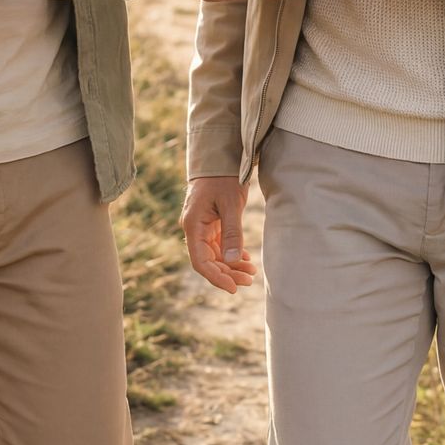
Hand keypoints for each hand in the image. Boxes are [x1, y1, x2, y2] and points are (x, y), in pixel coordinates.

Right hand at [180, 176, 255, 293]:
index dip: (216, 277)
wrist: (220, 156)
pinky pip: (219, 244)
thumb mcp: (230, 204)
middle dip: (228, 273)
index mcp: (193, 225)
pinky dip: (232, 253)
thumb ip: (232, 233)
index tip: (233, 288)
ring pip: (215, 254)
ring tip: (251, 271)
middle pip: (208, 260)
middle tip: (249, 279)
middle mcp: (195, 228)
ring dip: (231, 265)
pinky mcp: (211, 223)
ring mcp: (202, 226)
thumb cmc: (223, 177)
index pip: (200, 261)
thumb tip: (231, 262)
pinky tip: (246, 258)